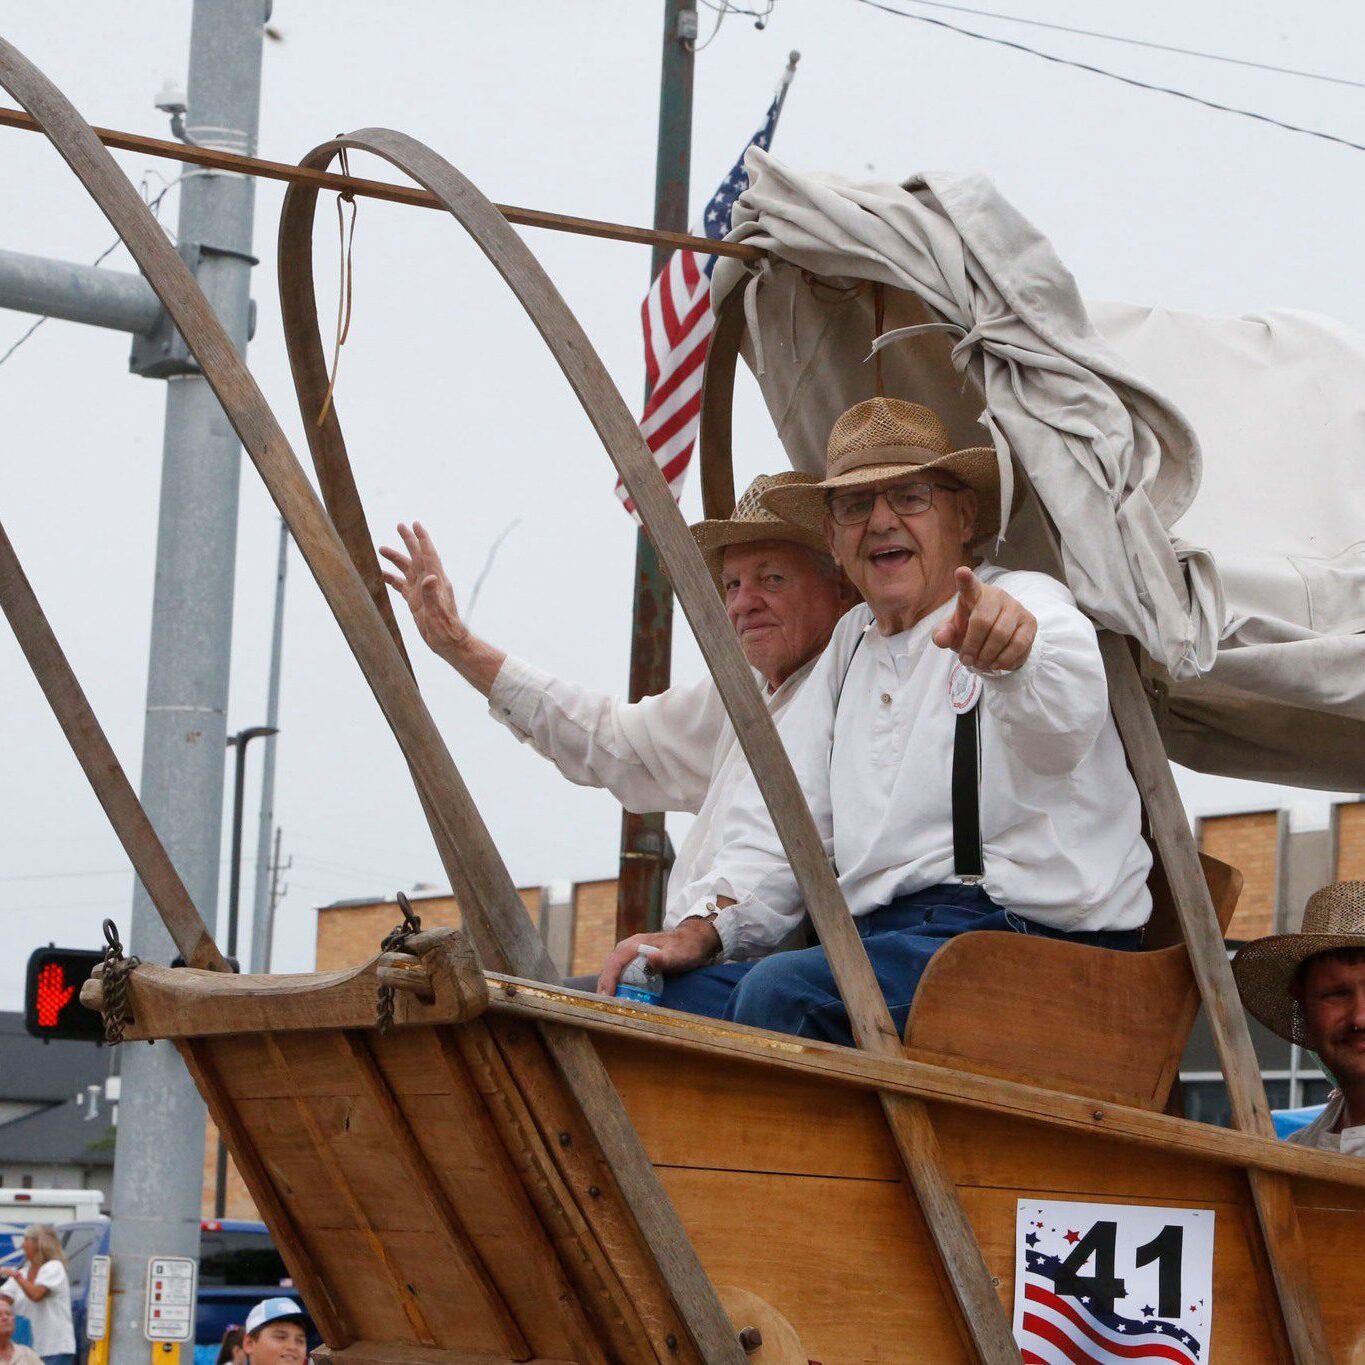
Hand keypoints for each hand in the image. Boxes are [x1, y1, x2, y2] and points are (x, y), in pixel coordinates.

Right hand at [379, 522, 468, 661]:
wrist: (449, 643)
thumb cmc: (446, 630)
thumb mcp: (438, 613)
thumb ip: (433, 595)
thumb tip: (430, 576)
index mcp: (437, 582)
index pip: (428, 556)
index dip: (422, 539)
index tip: (415, 524)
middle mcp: (429, 583)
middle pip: (417, 557)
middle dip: (409, 541)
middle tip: (399, 525)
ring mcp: (422, 592)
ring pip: (407, 570)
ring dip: (396, 559)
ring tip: (381, 549)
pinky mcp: (416, 602)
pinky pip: (402, 586)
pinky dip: (393, 579)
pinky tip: (383, 575)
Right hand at [596, 917, 722, 995]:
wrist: (693, 940)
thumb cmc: (686, 948)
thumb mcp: (678, 955)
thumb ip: (665, 958)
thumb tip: (651, 958)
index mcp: (635, 944)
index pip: (615, 962)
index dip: (608, 980)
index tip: (606, 997)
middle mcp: (628, 947)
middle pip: (609, 967)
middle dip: (604, 986)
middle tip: (602, 1007)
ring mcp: (630, 954)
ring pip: (612, 969)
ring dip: (607, 986)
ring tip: (606, 1005)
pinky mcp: (633, 961)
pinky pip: (619, 972)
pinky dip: (615, 984)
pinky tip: (616, 997)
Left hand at [932, 566, 1035, 672]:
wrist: (996, 639)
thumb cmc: (970, 630)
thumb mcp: (952, 633)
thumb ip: (943, 634)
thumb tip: (942, 638)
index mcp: (973, 593)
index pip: (969, 585)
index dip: (965, 579)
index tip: (961, 573)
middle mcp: (997, 595)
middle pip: (983, 621)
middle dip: (972, 646)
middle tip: (967, 660)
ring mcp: (1016, 607)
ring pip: (1001, 635)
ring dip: (988, 656)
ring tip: (980, 663)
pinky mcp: (1030, 622)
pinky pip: (1018, 645)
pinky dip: (1004, 660)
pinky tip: (996, 663)